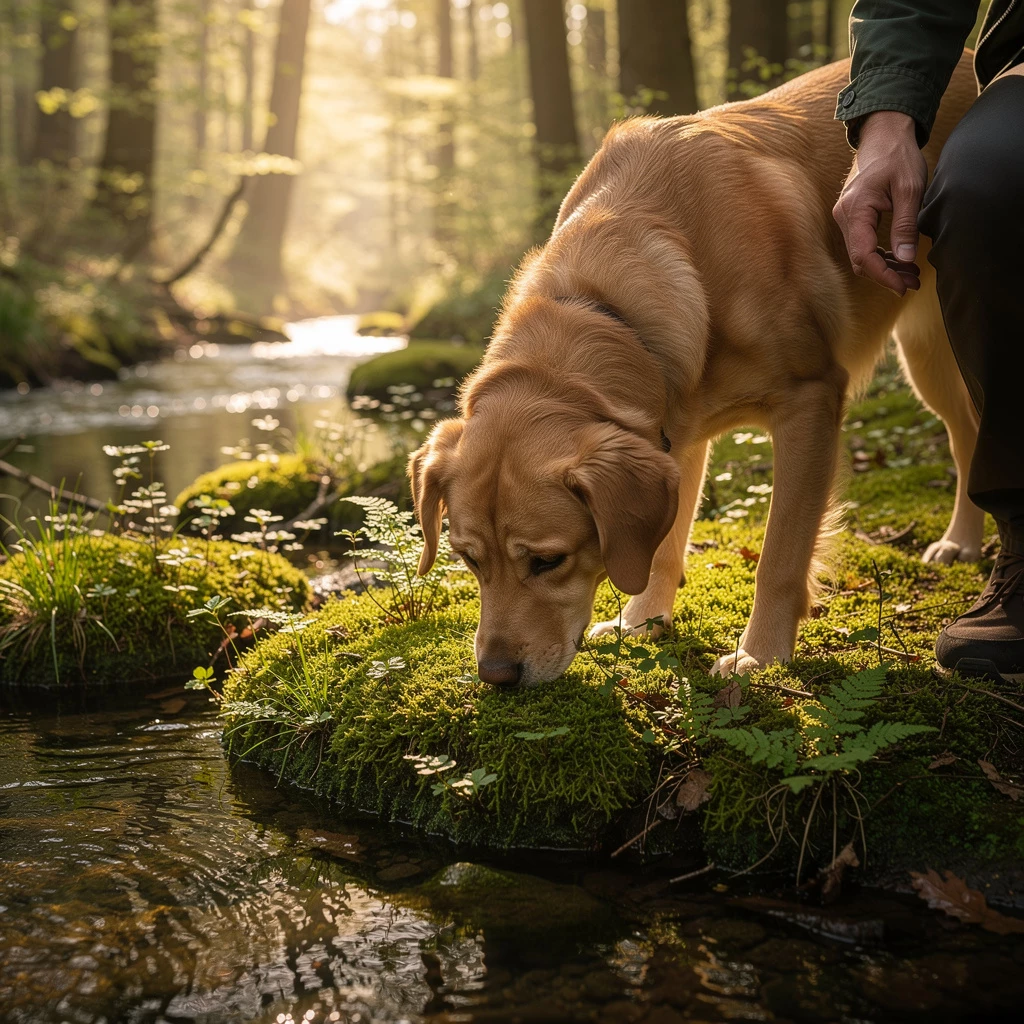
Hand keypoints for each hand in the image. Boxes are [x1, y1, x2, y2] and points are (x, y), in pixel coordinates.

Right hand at [832, 110, 927, 295]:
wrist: (884, 136)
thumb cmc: (897, 157)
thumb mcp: (909, 189)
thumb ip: (905, 225)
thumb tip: (905, 259)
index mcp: (855, 209)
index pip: (864, 255)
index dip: (883, 276)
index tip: (903, 287)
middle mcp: (844, 217)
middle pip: (860, 260)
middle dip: (886, 275)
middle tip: (913, 283)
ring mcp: (846, 218)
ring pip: (861, 255)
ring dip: (884, 268)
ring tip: (911, 274)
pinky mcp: (852, 218)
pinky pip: (863, 245)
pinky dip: (880, 256)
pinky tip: (900, 259)